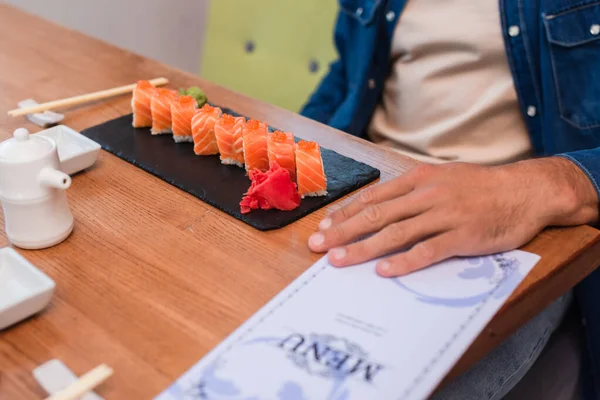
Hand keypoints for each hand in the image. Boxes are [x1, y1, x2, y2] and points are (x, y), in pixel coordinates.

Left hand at [309, 157, 598, 276]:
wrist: (525, 190)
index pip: (374, 198)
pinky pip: (428, 250)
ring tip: (338, 261)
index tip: (325, 226)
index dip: (346, 213)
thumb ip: (412, 192)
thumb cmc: (480, 186)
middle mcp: (427, 195)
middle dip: (343, 232)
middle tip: (317, 246)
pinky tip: (385, 271)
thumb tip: (380, 207)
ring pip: (396, 233)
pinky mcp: (463, 236)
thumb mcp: (442, 178)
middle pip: (376, 215)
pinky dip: (405, 262)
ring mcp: (444, 215)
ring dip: (363, 248)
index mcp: (419, 180)